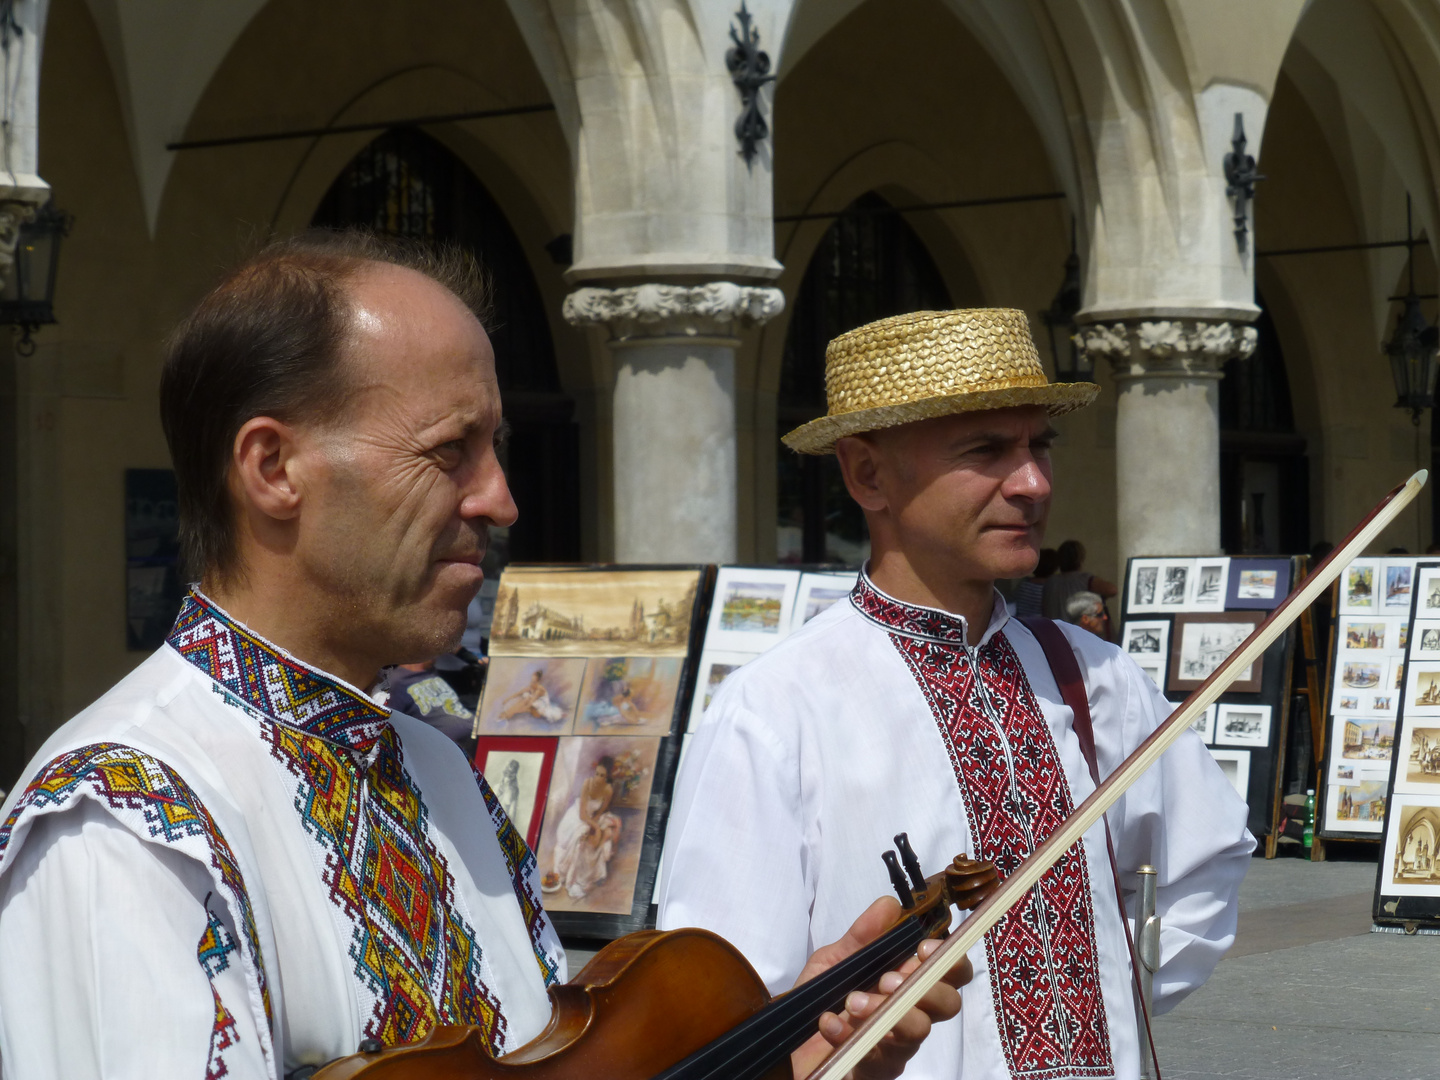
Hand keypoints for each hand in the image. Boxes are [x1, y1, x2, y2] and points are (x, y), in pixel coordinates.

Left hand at [790, 897, 971, 1079]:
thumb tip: (890, 905)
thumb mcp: (834, 961)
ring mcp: (897, 1047)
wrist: (789, 1046)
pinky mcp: (876, 1071)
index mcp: (907, 983)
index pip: (949, 972)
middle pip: (949, 1004)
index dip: (949, 960)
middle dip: (925, 987)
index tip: (923, 949)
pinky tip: (829, 1024)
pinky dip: (849, 1034)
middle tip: (887, 980)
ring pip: (918, 1031)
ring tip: (852, 1002)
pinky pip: (876, 1056)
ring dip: (886, 1010)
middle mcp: (911, 1014)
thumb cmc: (820, 1001)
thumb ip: (862, 936)